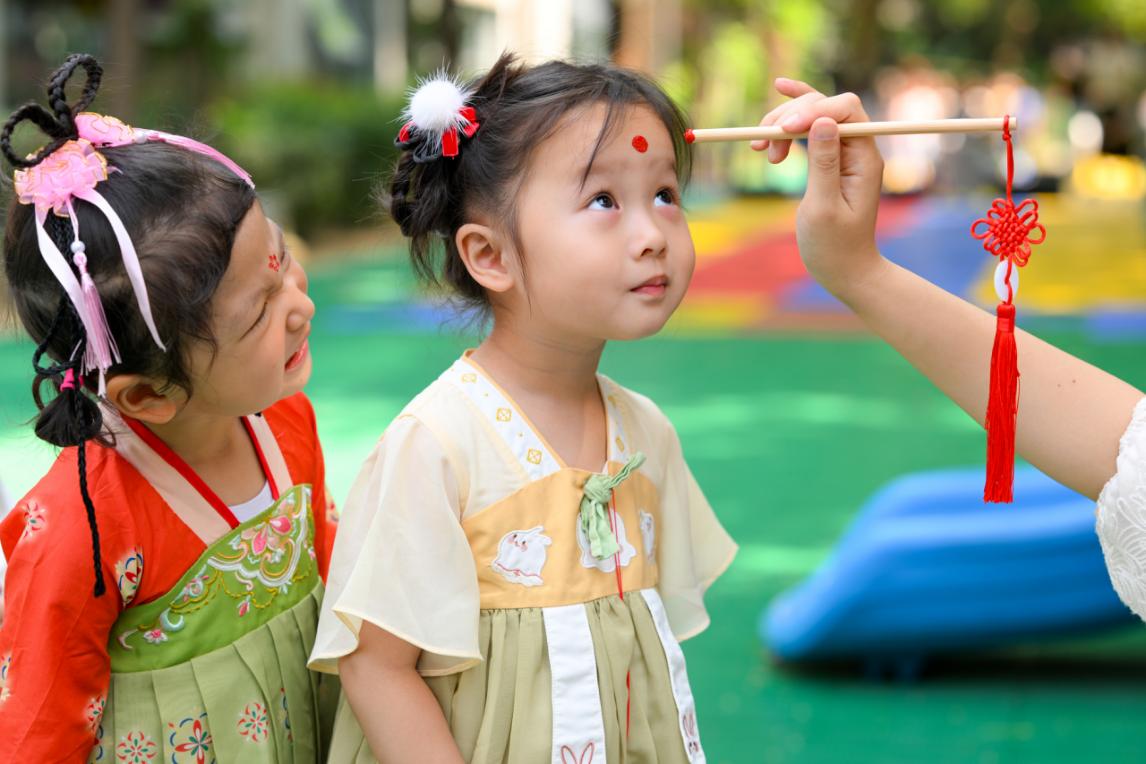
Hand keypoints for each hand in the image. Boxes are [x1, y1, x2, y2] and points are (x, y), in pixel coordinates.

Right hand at [752, 79, 885, 297]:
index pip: (845, 110)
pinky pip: (812, 127)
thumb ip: (823, 164)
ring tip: (760, 150)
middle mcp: (857, 149)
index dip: (812, 111)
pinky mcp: (829, 159)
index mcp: (864, 159)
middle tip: (761, 146)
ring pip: (814, 115)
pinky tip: (779, 92)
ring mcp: (843, 153)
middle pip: (826, 107)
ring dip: (783, 123)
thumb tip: (822, 122)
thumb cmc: (834, 246)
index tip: (782, 131)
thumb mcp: (824, 208)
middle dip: (791, 117)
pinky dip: (792, 115)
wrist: (844, 269)